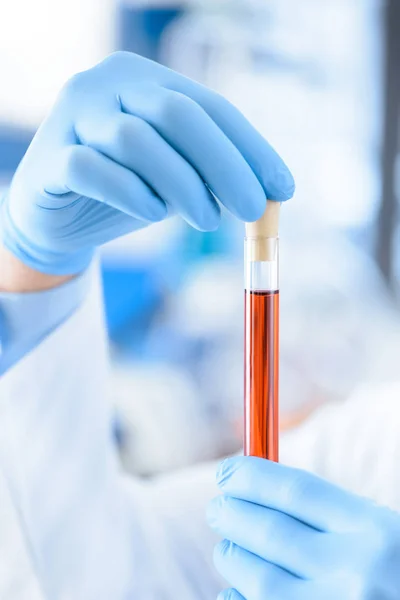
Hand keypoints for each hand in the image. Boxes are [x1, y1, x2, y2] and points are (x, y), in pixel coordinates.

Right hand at [0, 51, 293, 275]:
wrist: (55, 213)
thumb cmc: (122, 189)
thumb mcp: (173, 178)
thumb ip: (210, 176)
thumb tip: (270, 194)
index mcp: (146, 80)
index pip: (210, 107)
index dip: (251, 149)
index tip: (282, 189)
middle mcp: (108, 85)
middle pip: (177, 114)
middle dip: (225, 165)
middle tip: (252, 210)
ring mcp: (74, 116)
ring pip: (136, 139)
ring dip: (182, 184)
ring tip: (207, 220)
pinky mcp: (50, 156)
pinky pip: (93, 170)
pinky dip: (132, 193)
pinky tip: (154, 213)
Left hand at [208, 457, 399, 599]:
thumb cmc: (395, 567)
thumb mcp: (380, 531)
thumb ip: (328, 511)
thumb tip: (257, 486)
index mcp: (373, 529)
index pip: (294, 490)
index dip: (250, 477)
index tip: (226, 473)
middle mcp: (357, 570)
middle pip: (270, 532)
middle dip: (231, 514)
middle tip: (217, 509)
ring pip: (259, 579)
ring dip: (232, 558)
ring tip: (227, 549)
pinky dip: (237, 599)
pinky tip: (234, 589)